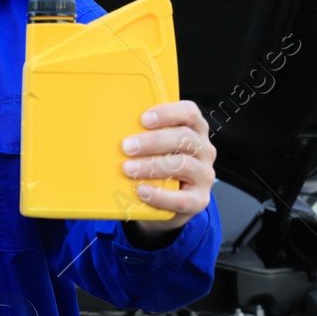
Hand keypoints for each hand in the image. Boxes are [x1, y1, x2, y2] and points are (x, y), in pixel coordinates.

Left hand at [119, 100, 215, 234]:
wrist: (167, 202)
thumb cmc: (158, 167)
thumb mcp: (154, 148)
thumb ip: (143, 136)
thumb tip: (112, 129)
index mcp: (194, 131)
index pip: (189, 113)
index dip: (168, 113)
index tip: (143, 119)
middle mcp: (204, 150)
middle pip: (184, 138)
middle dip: (153, 141)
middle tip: (127, 146)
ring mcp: (204, 176)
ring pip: (184, 165)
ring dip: (152, 166)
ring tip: (128, 169)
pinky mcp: (200, 200)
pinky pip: (183, 199)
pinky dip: (160, 195)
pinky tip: (142, 191)